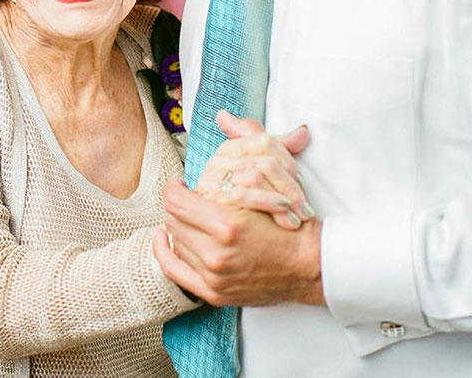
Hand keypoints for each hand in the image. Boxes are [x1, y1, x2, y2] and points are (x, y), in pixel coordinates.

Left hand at [155, 180, 324, 306]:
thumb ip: (225, 184)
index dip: (175, 188)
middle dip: (179, 205)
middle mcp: (216, 253)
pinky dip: (164, 252)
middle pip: (173, 219)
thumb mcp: (260, 195)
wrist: (308, 265)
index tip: (180, 185)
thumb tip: (195, 178)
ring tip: (192, 218)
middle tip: (189, 199)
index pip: (176, 201)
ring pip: (175, 239)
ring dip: (179, 226)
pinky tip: (163, 238)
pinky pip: (174, 271)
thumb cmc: (288, 227)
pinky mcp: (214, 292)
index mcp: (227, 225)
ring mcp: (214, 276)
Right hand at [196, 110, 313, 228]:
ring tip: (297, 216)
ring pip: (256, 176)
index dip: (289, 162)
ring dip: (282, 197)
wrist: (231, 239)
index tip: (303, 183)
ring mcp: (211, 179)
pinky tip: (283, 215)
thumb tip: (303, 132)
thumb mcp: (267, 176)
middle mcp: (217, 160)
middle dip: (290, 186)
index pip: (265, 142)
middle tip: (306, 208)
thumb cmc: (253, 208)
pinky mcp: (210, 199)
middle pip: (264, 161)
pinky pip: (242, 195)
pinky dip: (267, 203)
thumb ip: (282, 149)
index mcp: (230, 148)